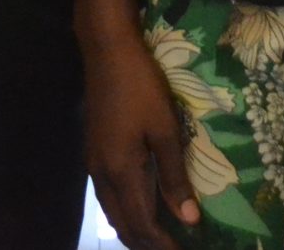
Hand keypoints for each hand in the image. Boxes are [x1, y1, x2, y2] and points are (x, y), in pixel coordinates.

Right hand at [83, 36, 199, 249]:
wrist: (107, 52)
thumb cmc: (141, 87)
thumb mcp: (165, 130)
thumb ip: (174, 176)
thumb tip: (189, 219)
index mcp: (121, 173)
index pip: (143, 225)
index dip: (164, 245)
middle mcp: (102, 176)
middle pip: (123, 226)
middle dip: (148, 244)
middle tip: (174, 248)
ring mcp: (94, 165)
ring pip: (113, 213)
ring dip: (135, 231)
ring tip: (160, 237)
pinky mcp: (94, 153)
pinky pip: (108, 198)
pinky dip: (126, 212)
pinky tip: (141, 207)